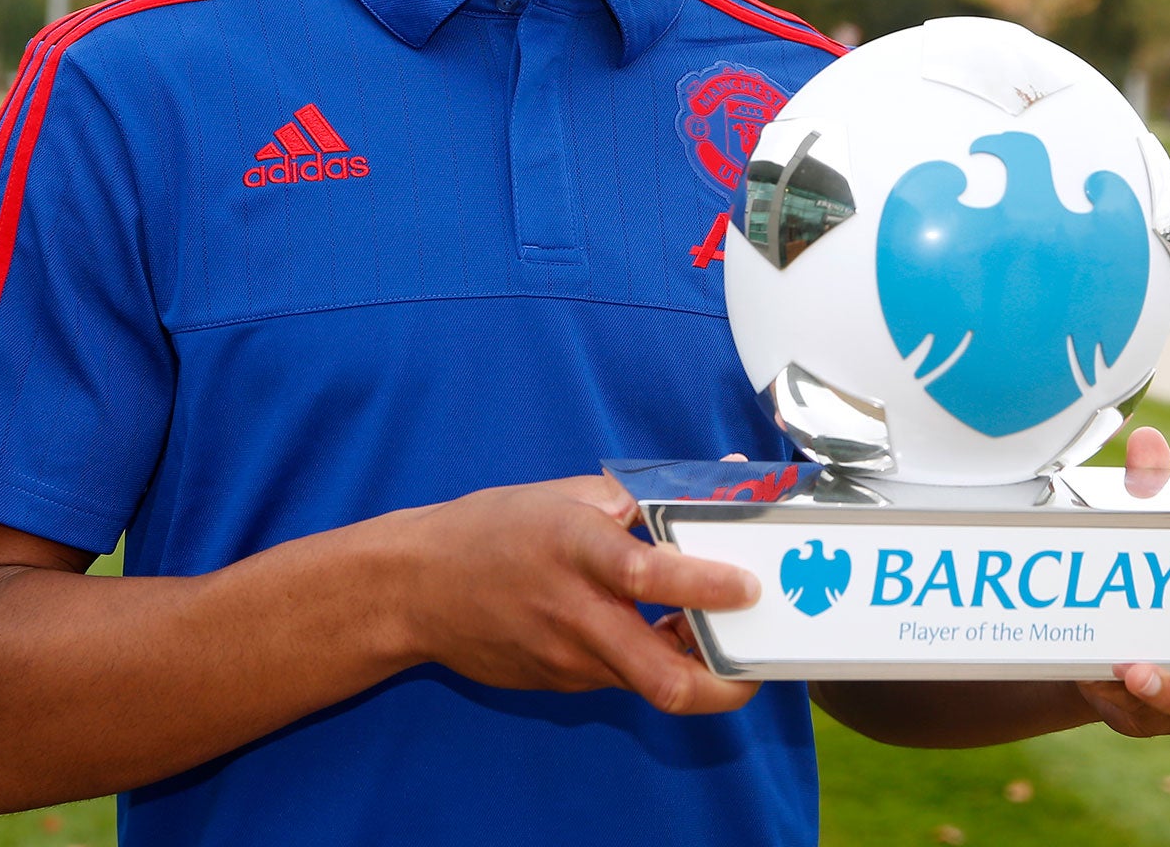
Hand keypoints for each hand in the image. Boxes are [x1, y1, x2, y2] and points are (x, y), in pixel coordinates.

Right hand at [386, 474, 761, 715]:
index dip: (704, 585)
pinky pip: (622, 679)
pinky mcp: (561, 683)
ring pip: (649, 685)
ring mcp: (567, 659)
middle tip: (754, 663)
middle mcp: (574, 613)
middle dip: (723, 683)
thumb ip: (646, 497)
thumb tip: (721, 483)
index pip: (647, 574)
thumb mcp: (569, 496)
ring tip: (718, 639)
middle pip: (662, 676)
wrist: (416, 588)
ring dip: (695, 670)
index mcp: (575, 549)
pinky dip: (654, 662)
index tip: (747, 587)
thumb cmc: (494, 530)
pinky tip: (664, 635)